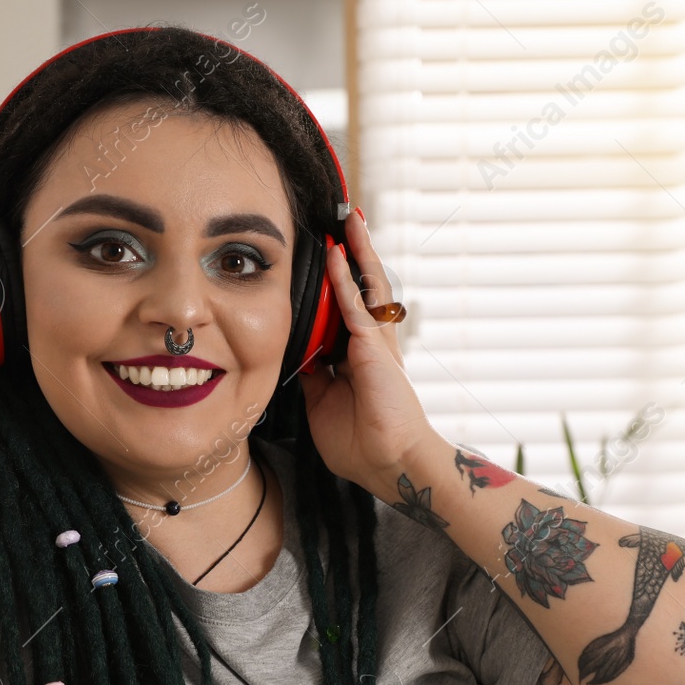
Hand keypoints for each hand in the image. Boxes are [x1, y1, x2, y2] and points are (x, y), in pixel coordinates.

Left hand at [298, 209, 431, 493]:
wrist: (386, 464)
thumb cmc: (360, 443)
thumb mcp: (322, 404)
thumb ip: (312, 376)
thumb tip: (297, 355)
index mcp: (358, 357)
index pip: (346, 308)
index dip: (337, 282)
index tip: (325, 254)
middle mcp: (371, 343)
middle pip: (362, 288)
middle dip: (354, 254)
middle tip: (344, 220)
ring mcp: (376, 344)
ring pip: (367, 287)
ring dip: (357, 252)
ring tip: (349, 220)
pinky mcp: (375, 351)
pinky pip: (357, 308)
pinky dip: (346, 279)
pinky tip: (338, 254)